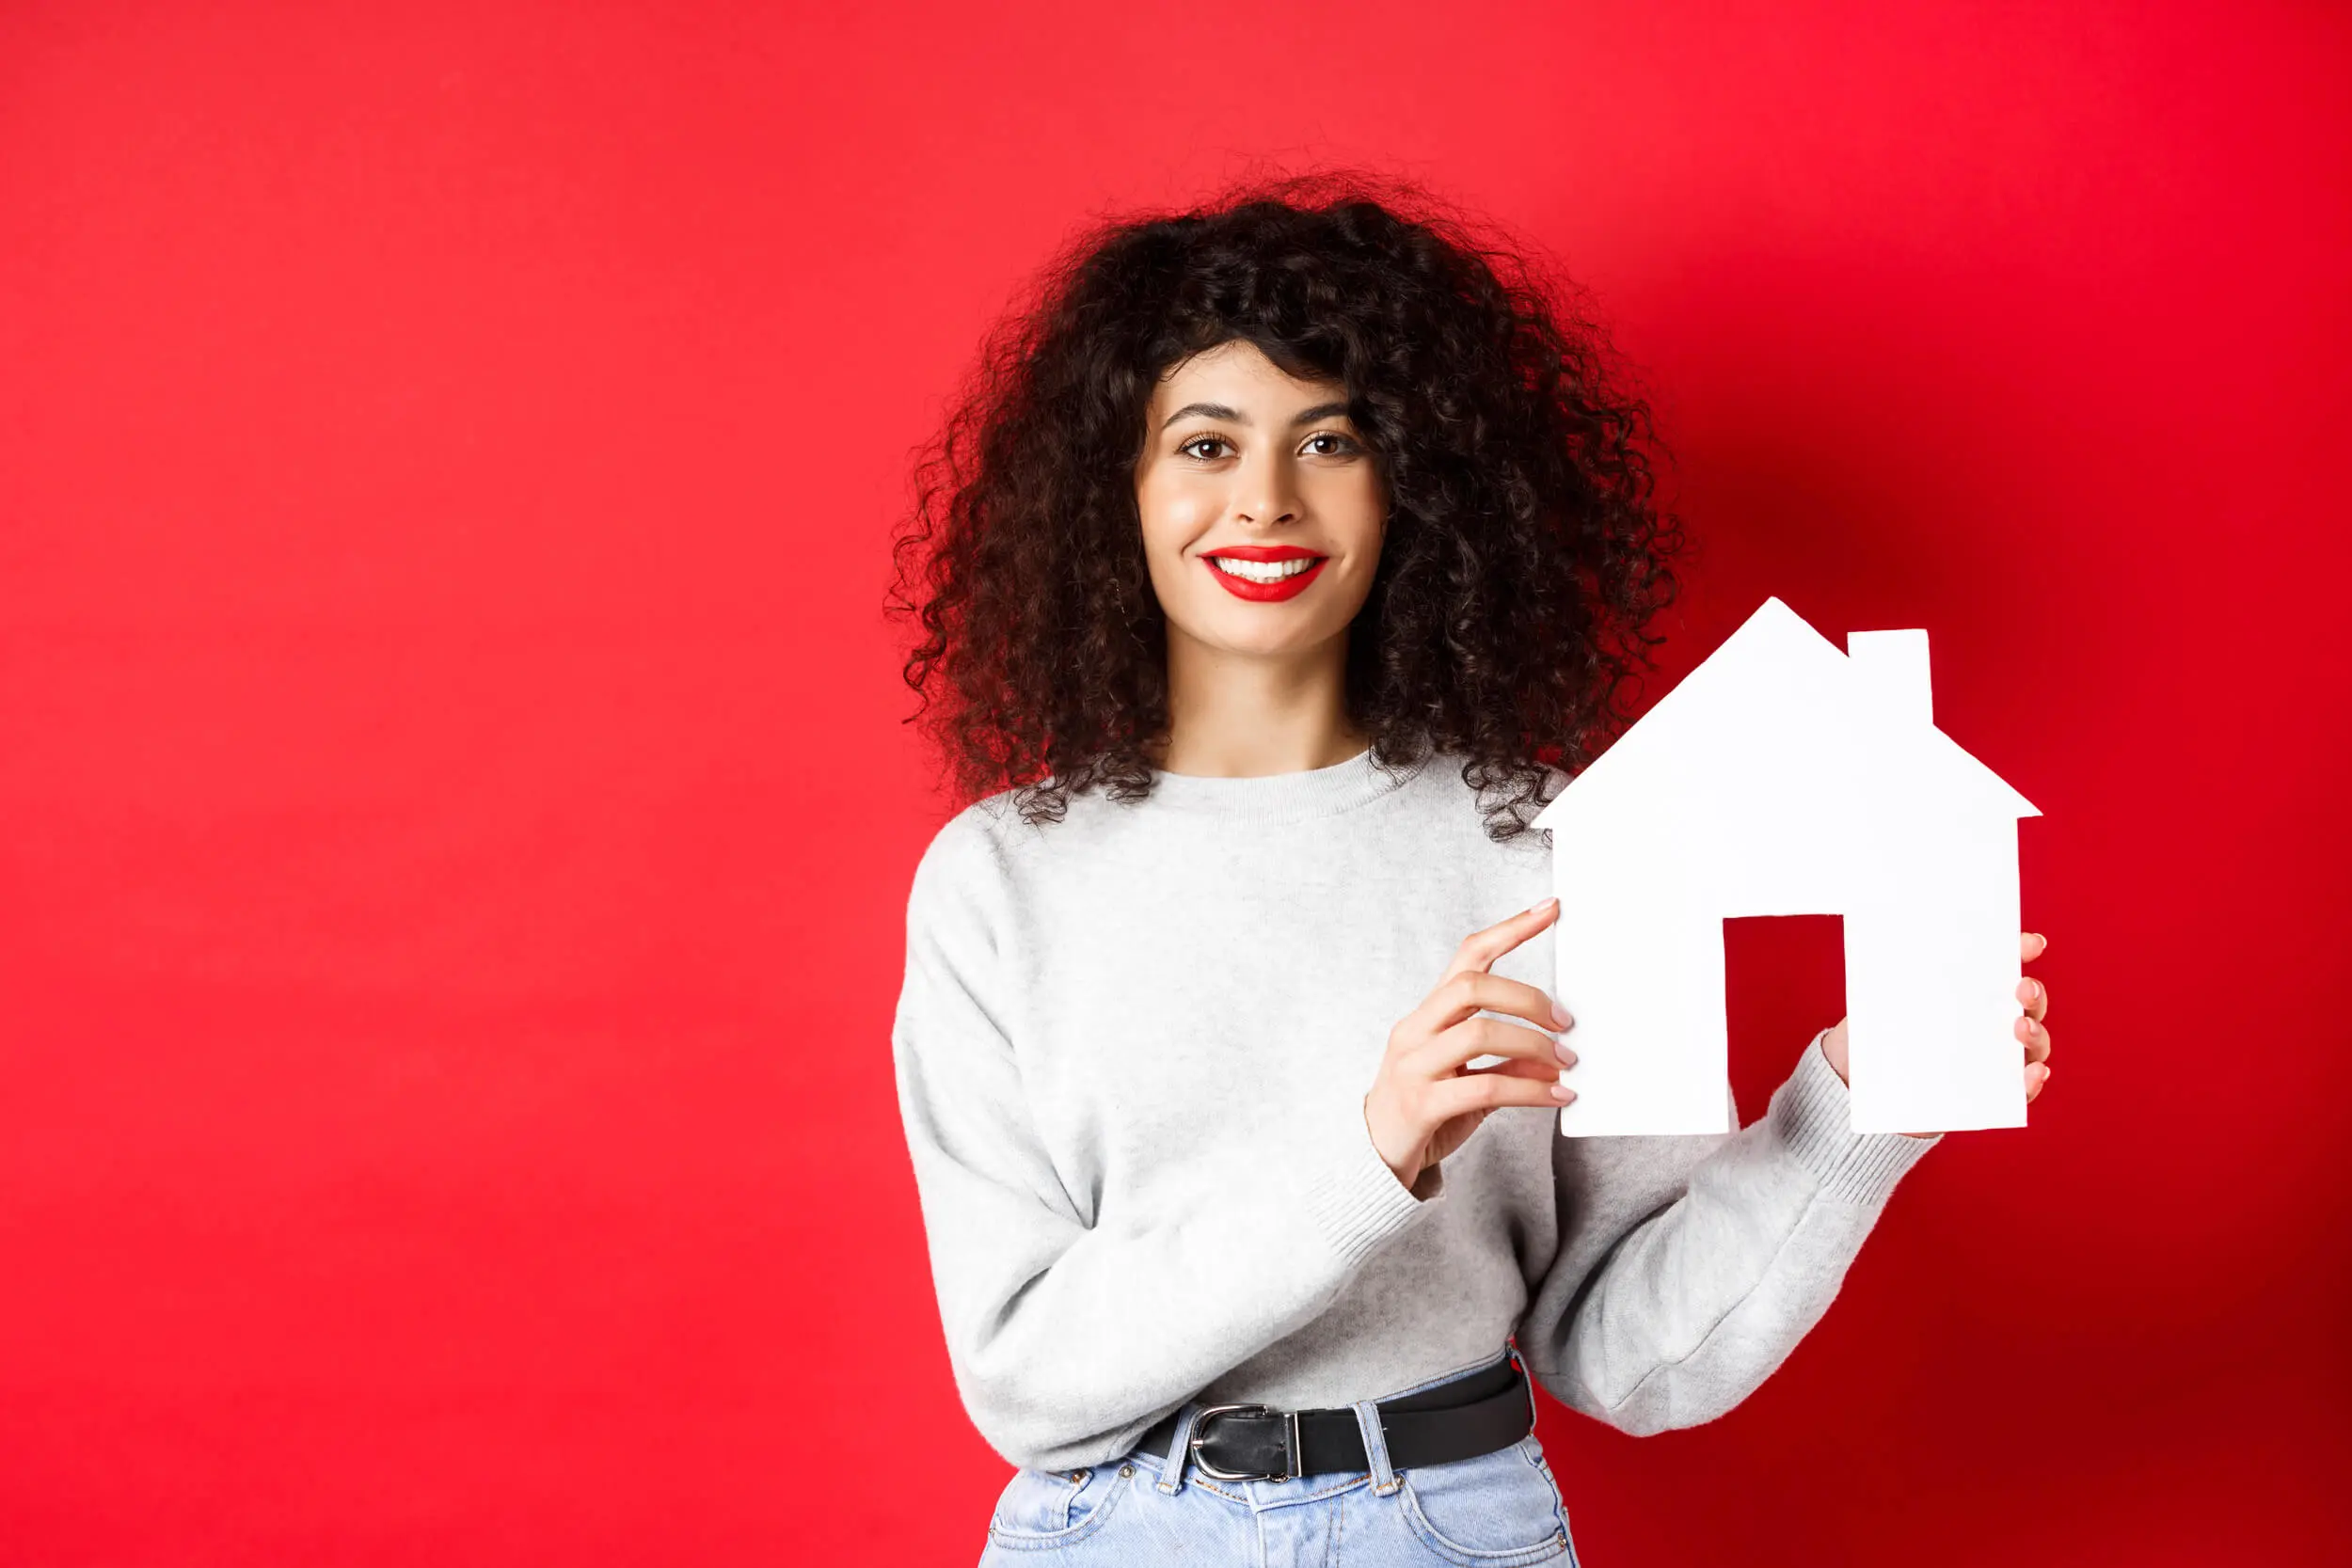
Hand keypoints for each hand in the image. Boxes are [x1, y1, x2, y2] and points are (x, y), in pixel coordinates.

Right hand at [1363, 896, 1576, 1191]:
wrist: (1372, 1161)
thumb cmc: (1423, 1114)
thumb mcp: (1467, 1082)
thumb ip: (1506, 1063)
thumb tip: (1554, 1055)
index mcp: (1426, 1016)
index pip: (1466, 956)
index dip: (1509, 930)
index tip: (1550, 909)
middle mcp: (1415, 1032)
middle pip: (1472, 986)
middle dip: (1527, 998)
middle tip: (1564, 1023)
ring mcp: (1414, 1066)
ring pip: (1479, 1032)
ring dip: (1533, 1045)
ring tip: (1564, 1063)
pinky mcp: (1422, 1105)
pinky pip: (1485, 1087)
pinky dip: (1530, 1090)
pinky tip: (1556, 1097)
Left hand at [1819, 930, 2054, 1135]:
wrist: (1861, 1076)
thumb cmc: (1881, 1027)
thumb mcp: (1885, 996)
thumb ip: (1896, 977)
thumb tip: (1895, 952)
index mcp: (1974, 992)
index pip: (2005, 967)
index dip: (2022, 952)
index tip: (2032, 943)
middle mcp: (1994, 1022)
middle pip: (2028, 1005)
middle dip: (2032, 994)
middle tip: (2022, 988)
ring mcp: (1998, 1058)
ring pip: (2033, 1045)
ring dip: (2035, 1034)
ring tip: (2021, 1028)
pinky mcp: (1992, 1092)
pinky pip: (2021, 1089)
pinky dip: (2033, 1081)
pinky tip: (2033, 1072)